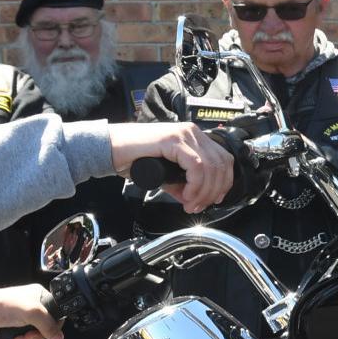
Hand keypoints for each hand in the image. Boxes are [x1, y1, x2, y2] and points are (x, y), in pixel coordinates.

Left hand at [0, 283, 62, 338]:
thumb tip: (59, 338)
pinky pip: (25, 334)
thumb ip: (48, 325)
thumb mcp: (33, 313)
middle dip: (38, 335)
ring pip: (36, 332)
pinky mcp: (15, 322)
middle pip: (46, 325)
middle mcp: (33, 303)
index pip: (56, 313)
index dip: (53, 326)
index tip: (46, 334)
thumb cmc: (7, 307)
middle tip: (28, 337)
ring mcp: (24, 314)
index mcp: (40, 295)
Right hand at [107, 122, 234, 212]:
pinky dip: (195, 185)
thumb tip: (194, 198)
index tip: (215, 199)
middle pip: (221, 164)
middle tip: (199, 206)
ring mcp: (184, 134)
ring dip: (204, 192)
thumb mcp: (165, 174)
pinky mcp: (173, 140)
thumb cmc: (135, 158)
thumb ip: (181, 184)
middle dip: (214, 191)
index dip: (224, 182)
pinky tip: (186, 195)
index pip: (223, 158)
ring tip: (190, 204)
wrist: (113, 149)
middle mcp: (192, 132)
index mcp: (194, 137)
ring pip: (210, 167)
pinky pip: (195, 166)